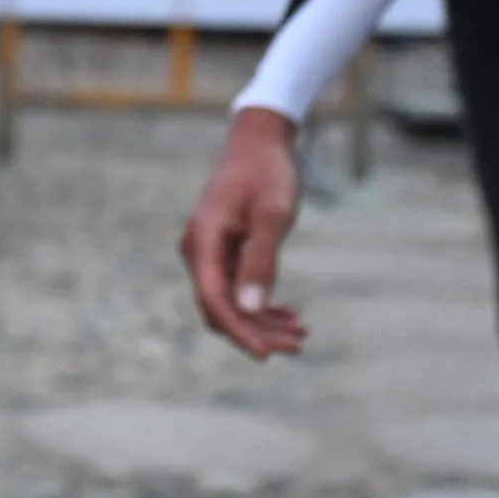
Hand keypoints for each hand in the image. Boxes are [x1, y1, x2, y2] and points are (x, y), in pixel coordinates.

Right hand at [180, 107, 309, 358]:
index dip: (239, 331)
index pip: (214, 298)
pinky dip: (260, 305)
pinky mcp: (221, 251)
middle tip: (297, 345)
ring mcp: (208, 251)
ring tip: (300, 334)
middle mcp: (198, 249)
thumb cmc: (267, 173)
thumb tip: (251, 309)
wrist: (259, 142)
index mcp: (204, 239)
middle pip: (219, 307)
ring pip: (228, 302)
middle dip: (256, 331)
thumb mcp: (272, 215)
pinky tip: (289, 314)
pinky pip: (234, 289)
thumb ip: (261, 261)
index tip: (267, 355)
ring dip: (261, 322)